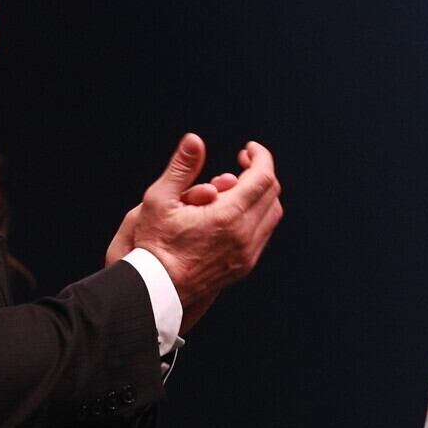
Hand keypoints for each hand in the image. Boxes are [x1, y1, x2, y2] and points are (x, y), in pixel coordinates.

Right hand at [131, 135, 282, 327]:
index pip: (263, 177)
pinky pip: (264, 233)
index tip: (247, 149)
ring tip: (239, 185)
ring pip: (272, 214)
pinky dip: (258, 214)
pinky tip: (237, 208)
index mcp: (227, 216)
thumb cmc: (154, 244)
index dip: (260, 157)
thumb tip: (194, 140)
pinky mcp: (245, 265)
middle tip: (242, 162)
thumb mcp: (159, 199)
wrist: (157, 287)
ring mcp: (247, 253)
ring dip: (261, 194)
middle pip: (272, 193)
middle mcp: (244, 236)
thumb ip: (181, 167)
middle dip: (260, 171)